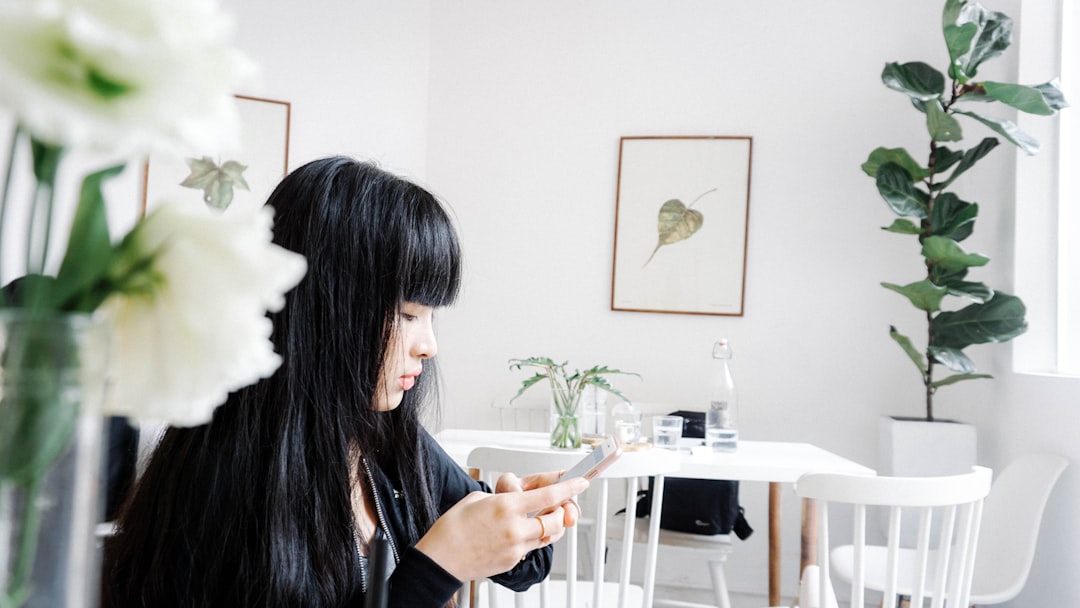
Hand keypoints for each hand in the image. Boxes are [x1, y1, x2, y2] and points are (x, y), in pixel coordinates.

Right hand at [414, 476, 587, 581]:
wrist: (440, 559)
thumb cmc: (452, 528)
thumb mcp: (478, 498)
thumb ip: (504, 497)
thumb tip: (518, 498)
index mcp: (507, 506)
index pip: (549, 496)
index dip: (569, 488)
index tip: (581, 482)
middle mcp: (515, 528)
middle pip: (556, 520)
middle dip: (562, 512)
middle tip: (557, 506)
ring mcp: (515, 547)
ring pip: (547, 536)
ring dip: (549, 526)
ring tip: (538, 519)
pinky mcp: (512, 561)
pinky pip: (531, 548)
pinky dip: (531, 539)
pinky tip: (516, 534)